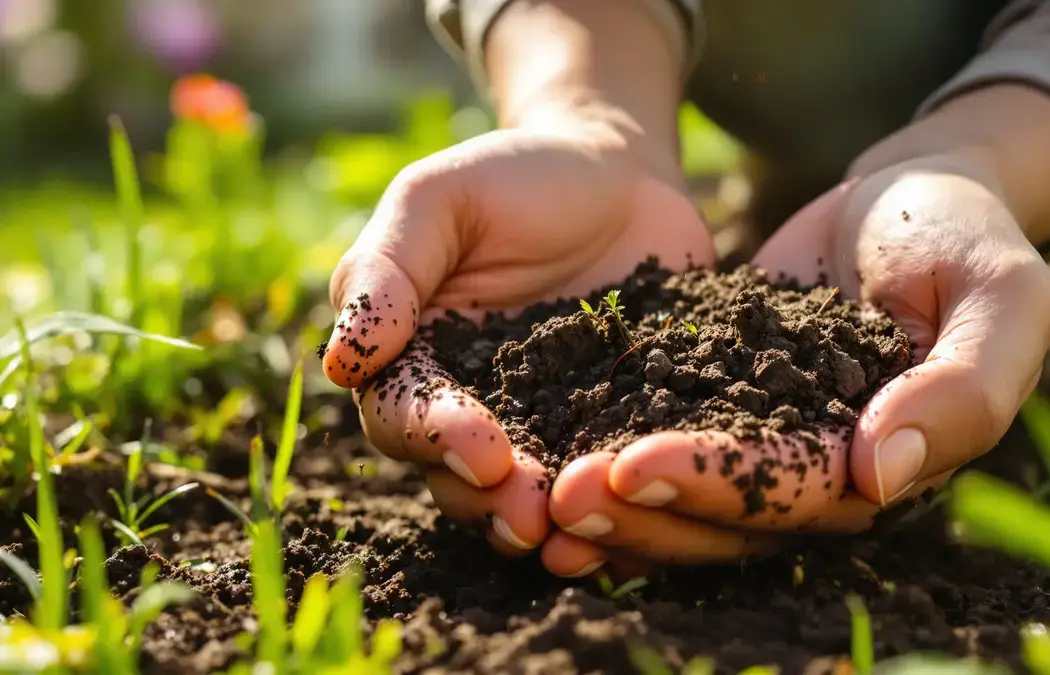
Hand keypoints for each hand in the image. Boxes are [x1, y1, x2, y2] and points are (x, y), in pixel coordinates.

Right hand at [320, 121, 714, 571]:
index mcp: (417, 361)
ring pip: (530, 497)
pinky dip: (617, 509)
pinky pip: (609, 480)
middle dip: (492, 503)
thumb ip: (386, 270)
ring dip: (548, 523)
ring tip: (576, 538)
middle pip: (461, 479)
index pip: (406, 416)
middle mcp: (475, 409)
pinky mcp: (614, 430)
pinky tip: (638, 528)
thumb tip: (344, 361)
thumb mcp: (440, 200)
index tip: (482, 452)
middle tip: (531, 516)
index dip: (438, 440)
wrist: (618, 174)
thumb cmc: (513, 177)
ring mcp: (547, 427)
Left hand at [544, 155, 1049, 571]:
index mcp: (891, 462)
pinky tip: (547, 442)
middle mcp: (822, 467)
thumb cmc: (967, 234)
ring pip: (683, 487)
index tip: (632, 468)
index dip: (713, 486)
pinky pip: (660, 424)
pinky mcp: (720, 391)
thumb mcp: (1000, 294)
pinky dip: (608, 439)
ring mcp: (765, 431)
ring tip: (536, 484)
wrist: (914, 190)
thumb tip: (880, 476)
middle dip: (643, 505)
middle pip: (724, 509)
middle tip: (559, 492)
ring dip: (615, 494)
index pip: (793, 489)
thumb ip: (963, 388)